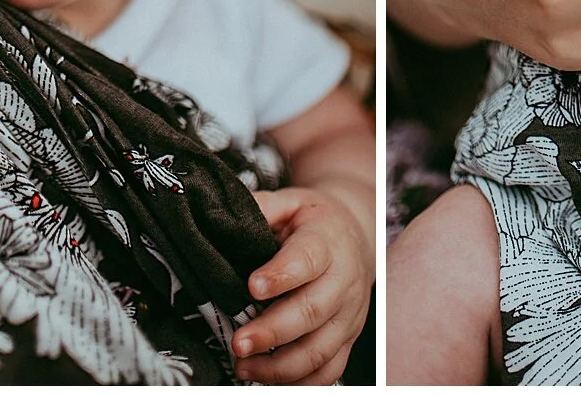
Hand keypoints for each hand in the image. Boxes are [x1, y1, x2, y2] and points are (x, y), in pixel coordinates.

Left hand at [232, 186, 372, 384]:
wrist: (356, 235)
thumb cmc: (315, 222)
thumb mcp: (292, 202)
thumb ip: (262, 207)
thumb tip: (224, 216)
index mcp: (327, 241)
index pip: (308, 258)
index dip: (282, 274)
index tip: (252, 286)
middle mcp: (343, 281)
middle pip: (313, 311)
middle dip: (273, 331)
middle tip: (238, 342)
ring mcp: (348, 314)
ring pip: (320, 349)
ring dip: (281, 366)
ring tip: (243, 366)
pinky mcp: (347, 338)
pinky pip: (330, 371)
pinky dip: (301, 383)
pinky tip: (268, 380)